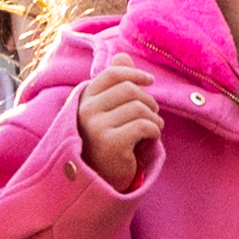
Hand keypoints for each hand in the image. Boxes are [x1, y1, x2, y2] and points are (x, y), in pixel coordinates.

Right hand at [75, 55, 161, 185]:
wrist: (99, 181)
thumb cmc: (106, 143)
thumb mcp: (108, 112)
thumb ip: (115, 85)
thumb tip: (123, 56)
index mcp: (83, 100)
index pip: (112, 74)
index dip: (135, 75)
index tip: (149, 82)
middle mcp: (85, 111)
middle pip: (130, 89)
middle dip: (148, 101)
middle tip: (152, 116)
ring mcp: (96, 127)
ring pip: (139, 107)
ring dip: (154, 118)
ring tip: (152, 129)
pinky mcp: (110, 143)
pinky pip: (144, 125)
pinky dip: (154, 131)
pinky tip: (151, 139)